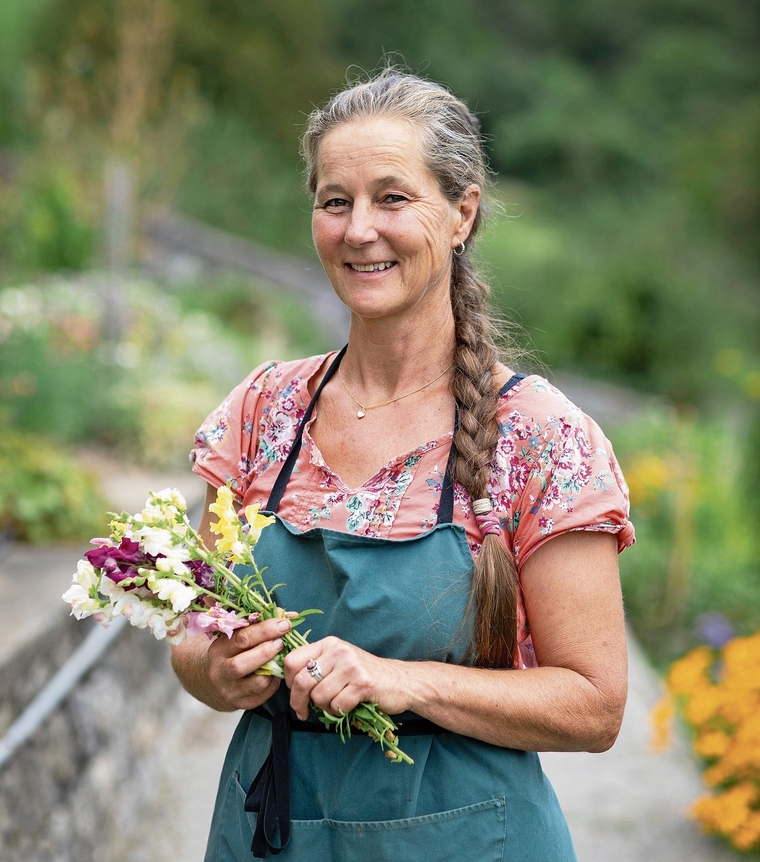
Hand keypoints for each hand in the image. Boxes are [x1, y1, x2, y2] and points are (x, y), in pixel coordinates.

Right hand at [206, 616, 292, 710]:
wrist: (214, 679)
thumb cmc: (234, 650)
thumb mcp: (240, 634)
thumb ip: (262, 623)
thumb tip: (290, 615)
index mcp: (219, 649)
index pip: (242, 638)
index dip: (266, 630)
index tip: (284, 624)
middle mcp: (220, 671)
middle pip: (242, 664)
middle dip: (267, 651)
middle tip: (282, 642)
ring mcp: (229, 690)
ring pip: (257, 683)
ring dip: (273, 669)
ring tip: (279, 659)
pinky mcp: (240, 704)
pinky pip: (263, 695)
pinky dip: (273, 683)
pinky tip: (274, 673)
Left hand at [283, 636, 408, 720]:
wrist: (400, 681)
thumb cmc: (364, 675)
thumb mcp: (338, 662)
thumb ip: (316, 666)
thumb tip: (288, 684)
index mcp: (328, 643)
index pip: (292, 660)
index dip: (288, 681)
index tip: (294, 693)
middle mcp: (338, 650)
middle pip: (302, 681)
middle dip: (298, 702)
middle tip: (303, 712)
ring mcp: (351, 666)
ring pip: (319, 696)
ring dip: (324, 707)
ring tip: (336, 703)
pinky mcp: (362, 683)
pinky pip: (337, 705)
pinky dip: (339, 712)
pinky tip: (348, 706)